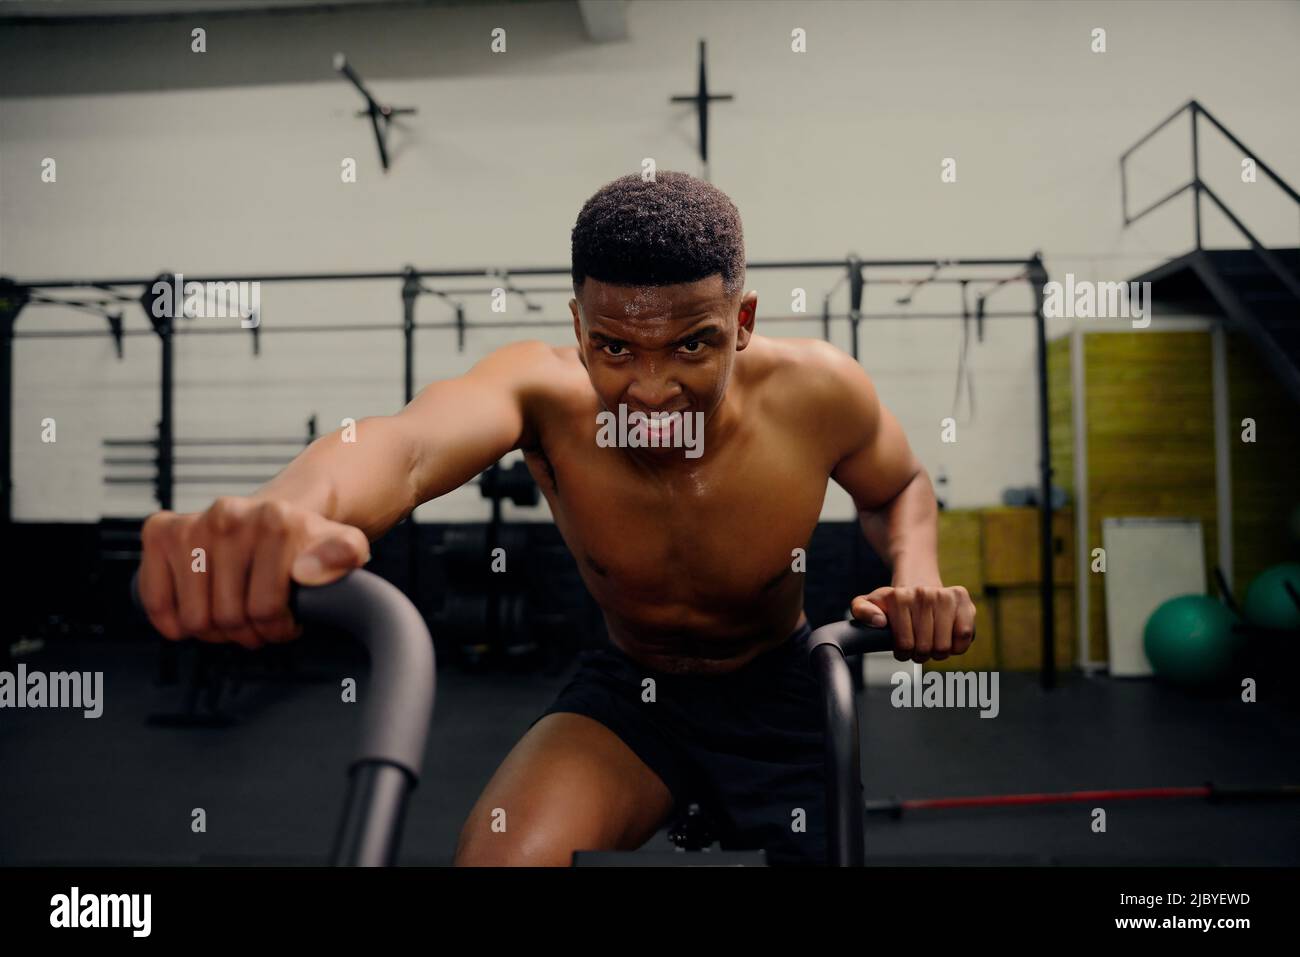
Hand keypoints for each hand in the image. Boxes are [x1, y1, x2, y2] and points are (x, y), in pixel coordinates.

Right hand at [138, 496, 371, 648]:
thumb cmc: (304, 542)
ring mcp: (192, 523)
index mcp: (275, 520)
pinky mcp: (161, 532)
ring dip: (216, 633)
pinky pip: (155, 599)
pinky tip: (198, 614)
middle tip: (260, 624)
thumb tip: (307, 571)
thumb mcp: (344, 546)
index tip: (288, 621)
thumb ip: (344, 554)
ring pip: (194, 618)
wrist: (279, 513)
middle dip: (247, 633)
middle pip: (227, 617)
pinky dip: (174, 622)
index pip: (265, 609)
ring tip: (237, 618)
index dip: (279, 628)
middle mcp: (229, 515)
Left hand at [851, 584, 976, 662]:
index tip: (902, 650)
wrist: (918, 585)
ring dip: (938, 652)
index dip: (904, 653)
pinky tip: (949, 641)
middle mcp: (923, 594)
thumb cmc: (894, 603)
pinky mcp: (964, 600)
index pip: (905, 644)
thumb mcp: (869, 603)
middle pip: (926, 647)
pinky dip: (958, 646)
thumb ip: (861, 610)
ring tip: (931, 645)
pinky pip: (965, 635)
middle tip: (918, 649)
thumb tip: (880, 621)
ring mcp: (946, 595)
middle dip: (921, 654)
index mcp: (899, 597)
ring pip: (945, 645)